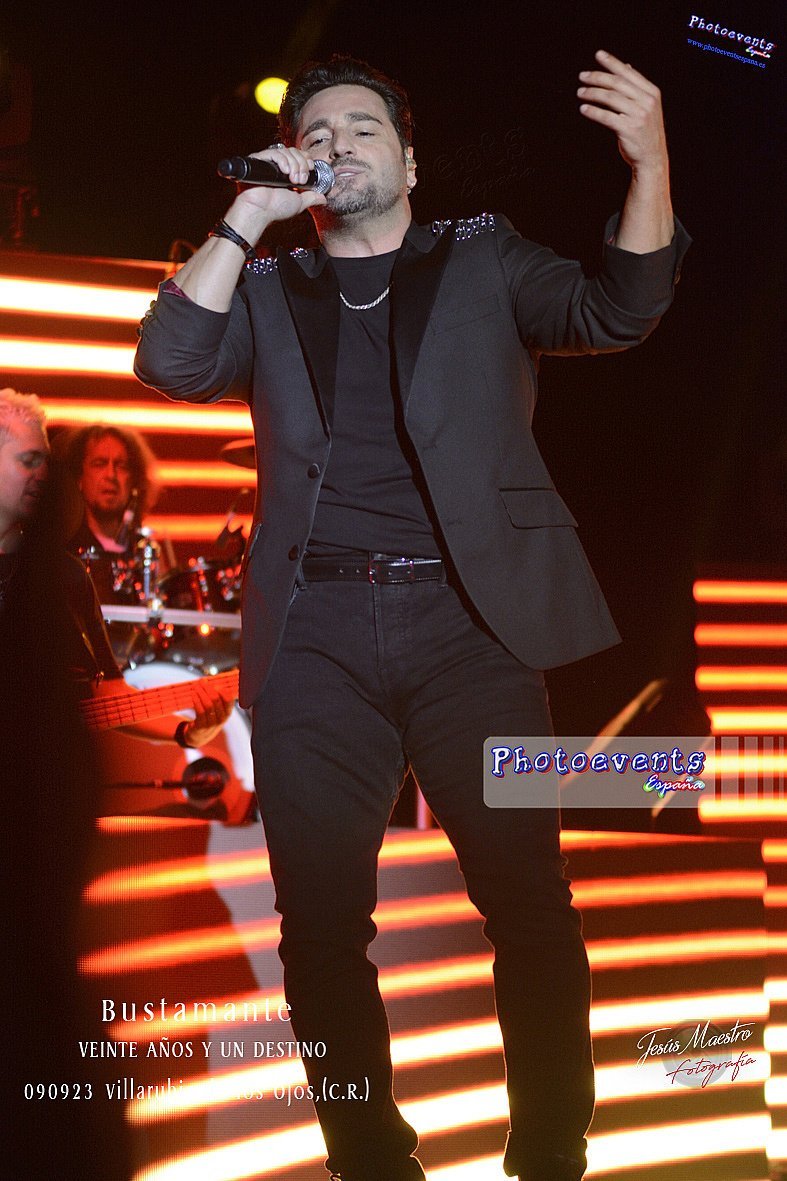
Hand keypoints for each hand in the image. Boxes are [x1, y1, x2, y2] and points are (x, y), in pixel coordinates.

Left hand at [181, 680, 234, 748]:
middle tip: (202, 682)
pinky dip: (196, 701)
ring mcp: (212, 724)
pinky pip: (200, 712)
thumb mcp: (216, 710)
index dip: (221, 689)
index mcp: (227, 713)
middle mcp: (222, 719)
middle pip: (216, 700)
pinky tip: (194, 695)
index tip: (213, 683)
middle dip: (208, 688)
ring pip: (207, 705)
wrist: (199, 736)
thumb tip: (210, 681)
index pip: (228, 699)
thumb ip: (216, 697)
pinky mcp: (202, 727)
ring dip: (201, 693)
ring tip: (196, 687)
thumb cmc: (208, 718)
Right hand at [226, 144, 327, 236]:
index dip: (307, 159)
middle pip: (295, 151)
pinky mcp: (260, 160)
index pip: (300, 155)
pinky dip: (283, 160)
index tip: (310, 168)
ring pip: (287, 151)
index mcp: (287, 173)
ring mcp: (269, 162)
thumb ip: (311, 197)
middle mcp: (278, 166)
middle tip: (301, 180)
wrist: (260, 211)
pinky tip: (285, 171)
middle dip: (302, 164)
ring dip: (294, 164)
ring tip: (292, 180)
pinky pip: (275, 152)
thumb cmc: (275, 209)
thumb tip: (323, 198)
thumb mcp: (299, 203)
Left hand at [577, 50, 667, 175]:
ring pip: (610, 98)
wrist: (652, 157)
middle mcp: (646, 101)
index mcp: (651, 92)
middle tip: (582, 76)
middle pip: (617, 84)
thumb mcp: (646, 105)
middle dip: (597, 77)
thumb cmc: (646, 131)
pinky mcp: (628, 129)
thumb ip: (636, 87)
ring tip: (580, 92)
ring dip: (592, 93)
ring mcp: (638, 115)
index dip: (612, 62)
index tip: (598, 55)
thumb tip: (626, 66)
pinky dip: (593, 111)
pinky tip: (583, 109)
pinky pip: (606, 116)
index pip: (628, 73)